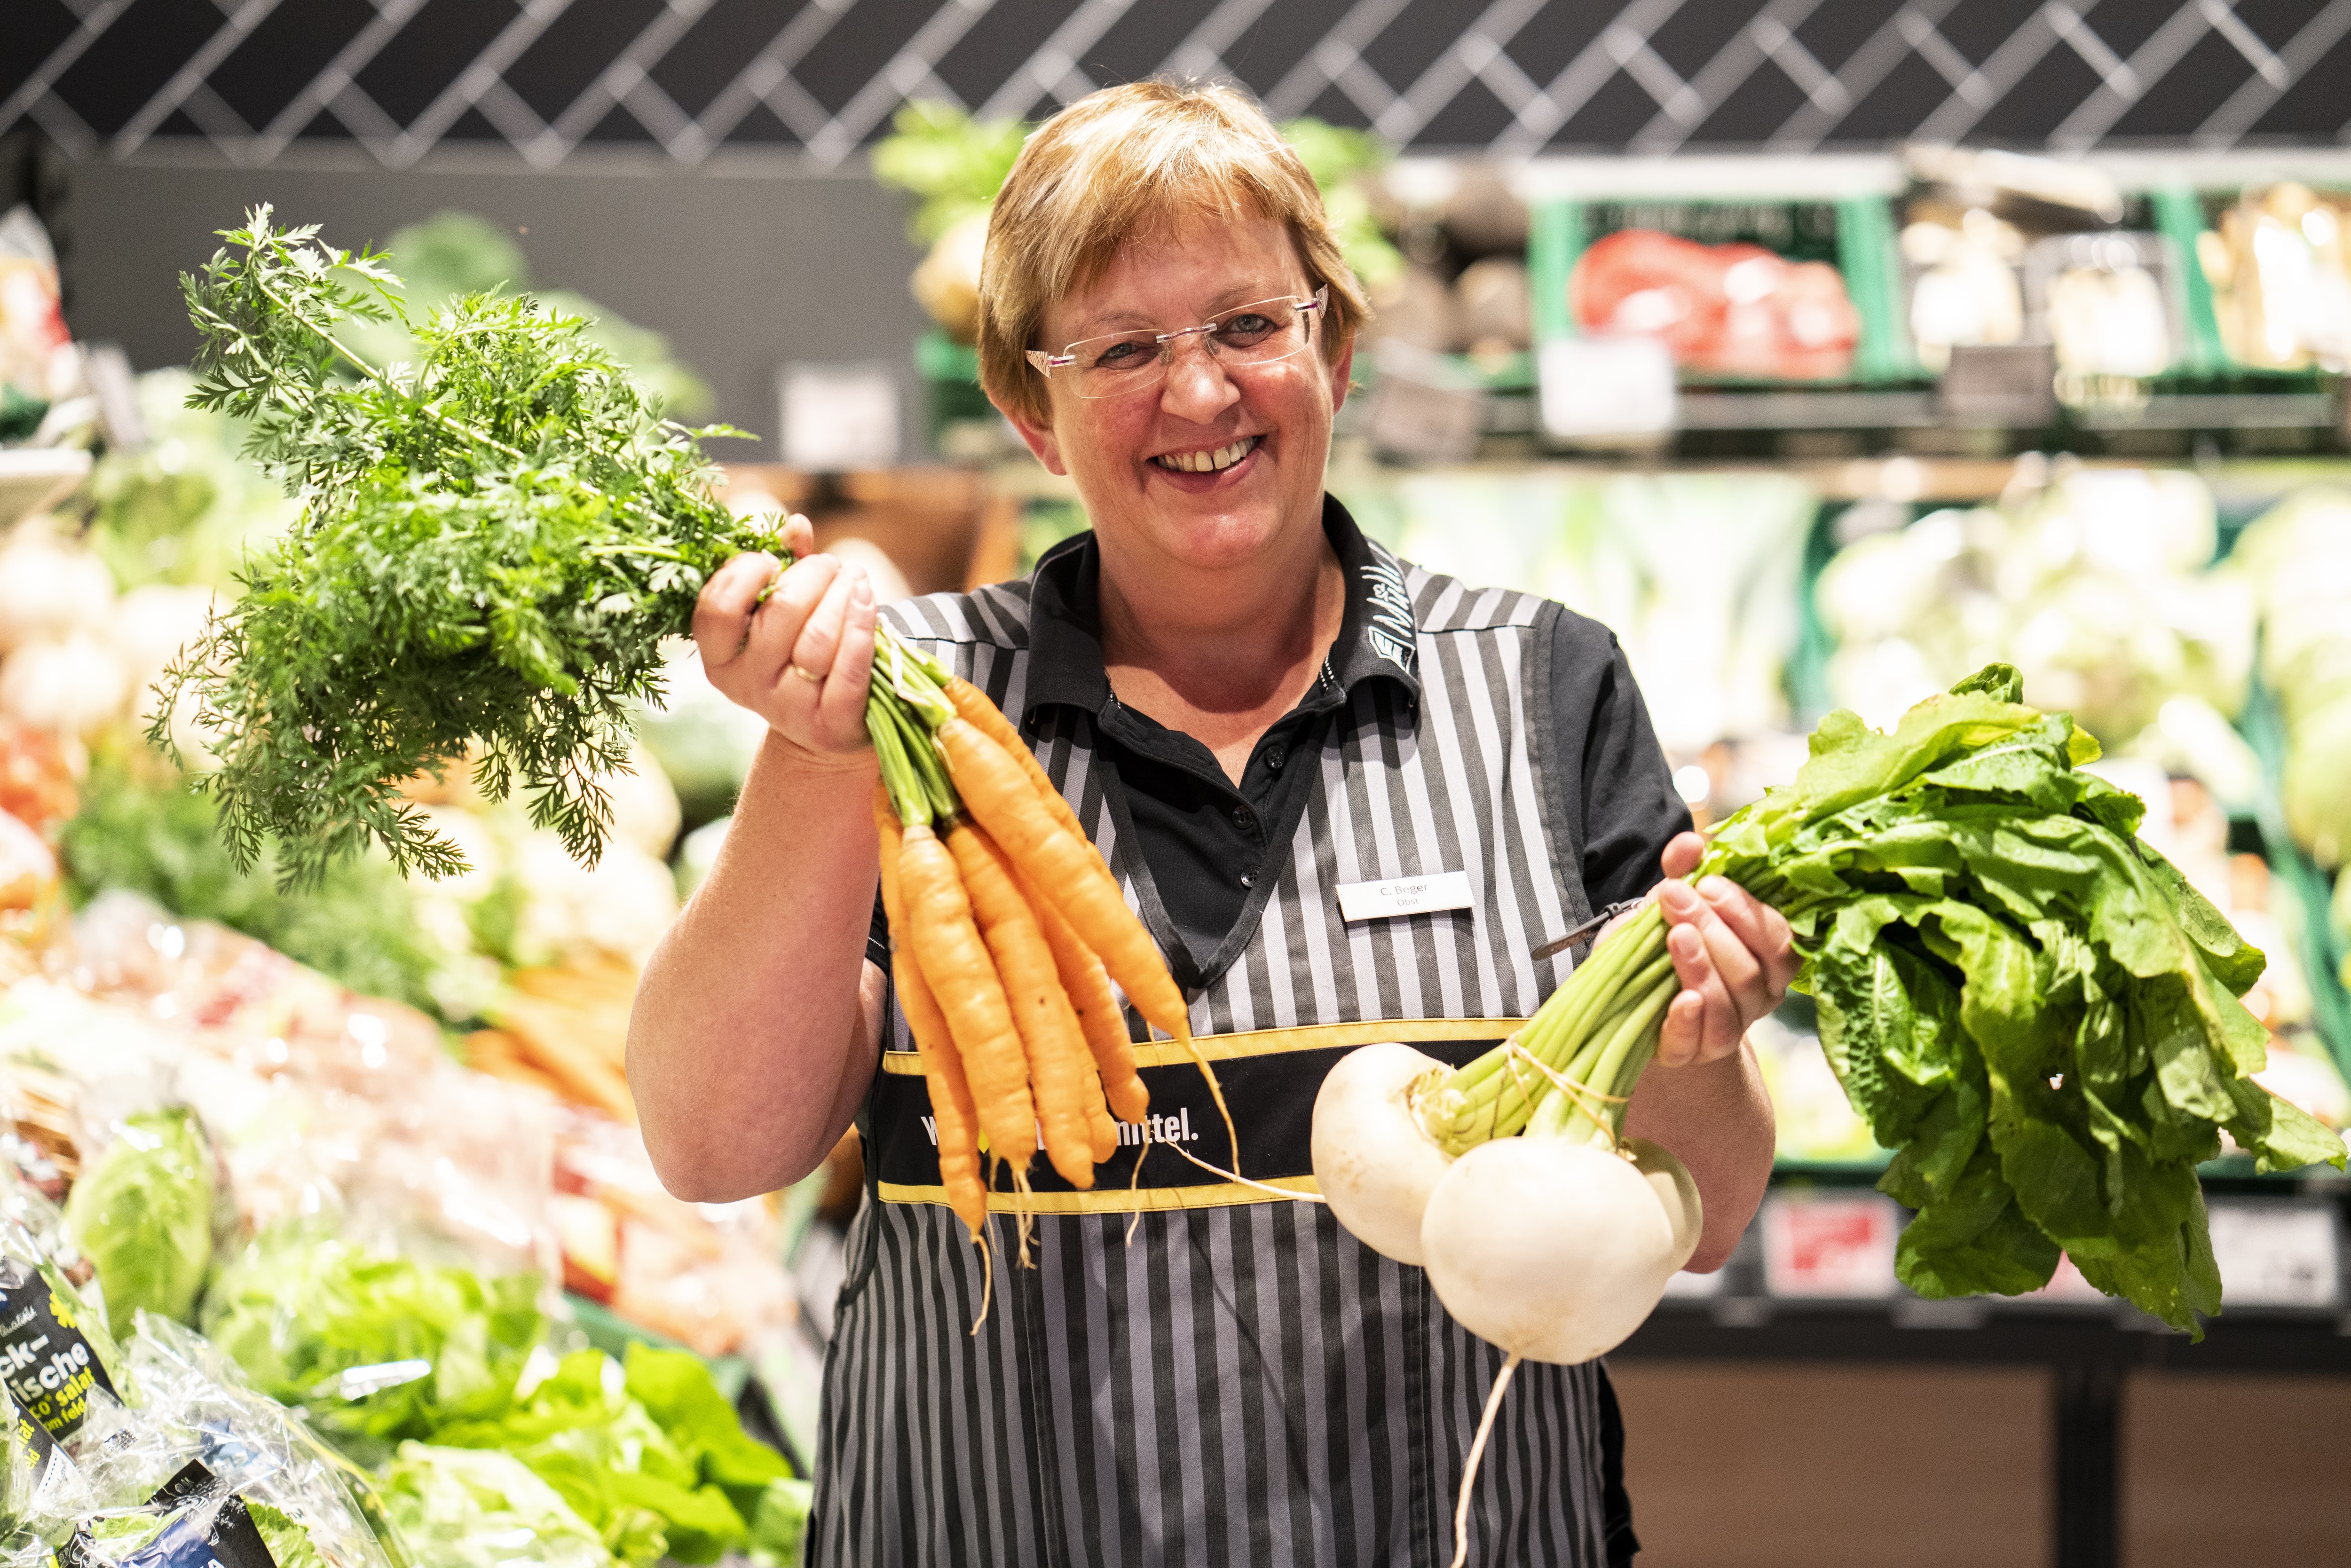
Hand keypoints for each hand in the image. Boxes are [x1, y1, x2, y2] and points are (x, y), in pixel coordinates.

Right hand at [692, 512, 875, 759]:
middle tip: (830, 566)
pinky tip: (867, 600)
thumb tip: (797, 526)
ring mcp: (789, 709)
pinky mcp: (832, 725)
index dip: (746, 572)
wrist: (824, 724)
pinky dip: (863, 627)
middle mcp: (747, 686)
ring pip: (818, 639)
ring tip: (855, 578)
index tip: (771, 561)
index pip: (718, 608)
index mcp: (720, 658)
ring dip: (843, 595)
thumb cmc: (796, 651)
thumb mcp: (778, 611)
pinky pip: (850, 669)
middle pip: (779, 613)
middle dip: (812, 575)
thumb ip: (782, 566)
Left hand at [1650, 831, 1795, 1067]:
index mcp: (1766, 962)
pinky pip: (1698, 1042)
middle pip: (1751, 971)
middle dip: (1714, 928)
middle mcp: (1756, 999)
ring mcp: (1725, 1030)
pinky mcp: (1689, 1053)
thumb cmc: (1665, 945)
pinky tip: (1679, 1000)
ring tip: (1675, 935)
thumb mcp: (1671, 904)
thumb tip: (1689, 843)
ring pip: (1729, 1007)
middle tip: (1676, 897)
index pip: (1778, 940)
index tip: (1706, 883)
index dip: (1746, 911)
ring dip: (1702, 967)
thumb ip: (1682, 871)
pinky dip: (1689, 1021)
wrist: (1632, 1000)